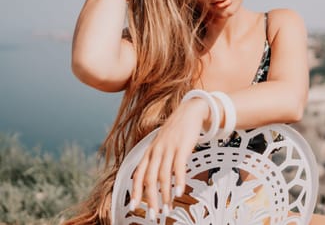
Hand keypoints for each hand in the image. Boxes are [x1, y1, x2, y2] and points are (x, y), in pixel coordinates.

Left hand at [130, 98, 208, 218]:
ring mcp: (168, 149)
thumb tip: (154, 180)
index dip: (135, 192)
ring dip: (165, 195)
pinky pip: (178, 167)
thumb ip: (156, 160)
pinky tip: (179, 192)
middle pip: (149, 179)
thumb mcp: (161, 144)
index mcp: (149, 152)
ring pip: (163, 176)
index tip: (134, 207)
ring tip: (168, 208)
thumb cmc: (176, 130)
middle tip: (153, 215)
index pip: (138, 174)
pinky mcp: (182, 147)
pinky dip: (178, 181)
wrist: (189, 111)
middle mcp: (156, 151)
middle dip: (151, 199)